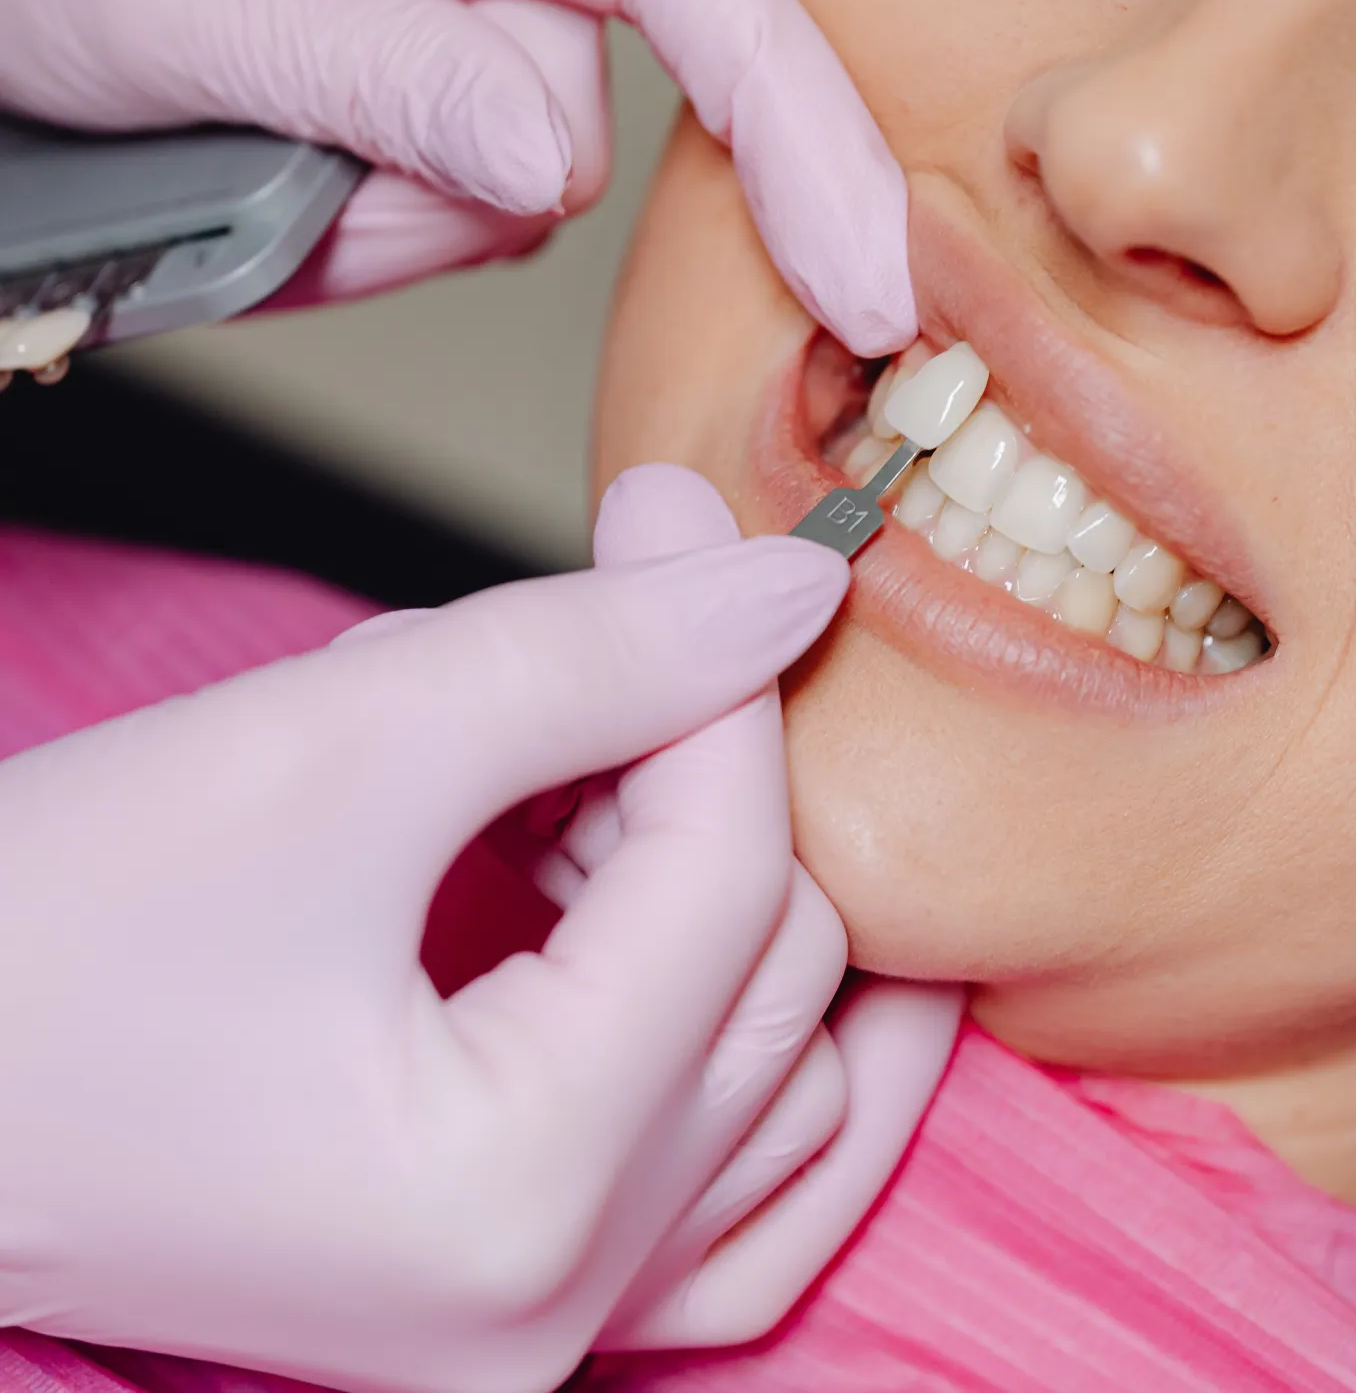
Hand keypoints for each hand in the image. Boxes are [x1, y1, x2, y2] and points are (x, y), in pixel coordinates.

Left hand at [0, 0, 913, 355]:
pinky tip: (285, 161)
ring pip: (511, 181)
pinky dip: (372, 215)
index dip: (800, 139)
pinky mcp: (442, 51)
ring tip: (253, 143)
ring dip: (385, 212)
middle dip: (435, 192)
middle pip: (574, 126)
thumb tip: (544, 166)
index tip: (863, 285)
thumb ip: (394, 78)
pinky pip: (460, 187)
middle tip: (284, 156)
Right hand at [0, 466, 957, 1392]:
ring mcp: (538, 1331)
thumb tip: (786, 589)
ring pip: (786, 1081)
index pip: (730, 883)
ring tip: (576, 780)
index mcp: (515, 1191)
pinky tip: (658, 903)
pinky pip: (739, 1197)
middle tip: (600, 653)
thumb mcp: (335, 746)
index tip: (688, 536)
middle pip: (775, 977)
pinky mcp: (508, 1303)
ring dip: (716, 894)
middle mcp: (553, 1306)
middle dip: (702, 782)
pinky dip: (736, 1031)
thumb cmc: (40, 939)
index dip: (722, 683)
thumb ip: (593, 657)